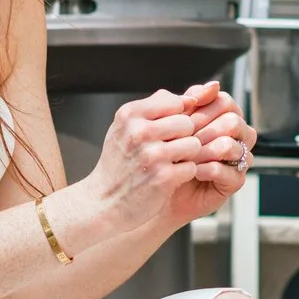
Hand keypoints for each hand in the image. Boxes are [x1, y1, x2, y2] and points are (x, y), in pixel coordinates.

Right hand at [81, 82, 255, 239]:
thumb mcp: (126, 127)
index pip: (175, 102)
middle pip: (187, 123)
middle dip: (183, 137)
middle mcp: (140, 132)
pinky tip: (168, 178)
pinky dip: (184, 174)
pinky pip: (192, 167)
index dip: (177, 117)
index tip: (168, 131)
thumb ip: (157, 106)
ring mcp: (152, 155)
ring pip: (194, 144)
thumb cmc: (119, 162)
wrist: (103, 202)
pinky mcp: (164, 178)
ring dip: (186, 156)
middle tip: (169, 150)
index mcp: (130, 114)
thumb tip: (194, 96)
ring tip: (169, 163)